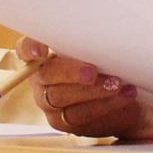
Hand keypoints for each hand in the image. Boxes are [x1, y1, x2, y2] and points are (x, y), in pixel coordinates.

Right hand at [14, 38, 145, 138]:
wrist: (126, 94)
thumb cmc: (107, 63)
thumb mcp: (99, 48)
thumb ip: (91, 40)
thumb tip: (103, 30)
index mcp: (44, 55)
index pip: (26, 48)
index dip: (30, 48)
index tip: (41, 51)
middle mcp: (41, 79)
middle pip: (47, 75)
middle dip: (71, 73)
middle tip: (92, 71)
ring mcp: (50, 103)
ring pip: (63, 98)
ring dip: (93, 91)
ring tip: (117, 84)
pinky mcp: (65, 123)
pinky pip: (81, 115)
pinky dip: (105, 105)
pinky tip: (123, 96)